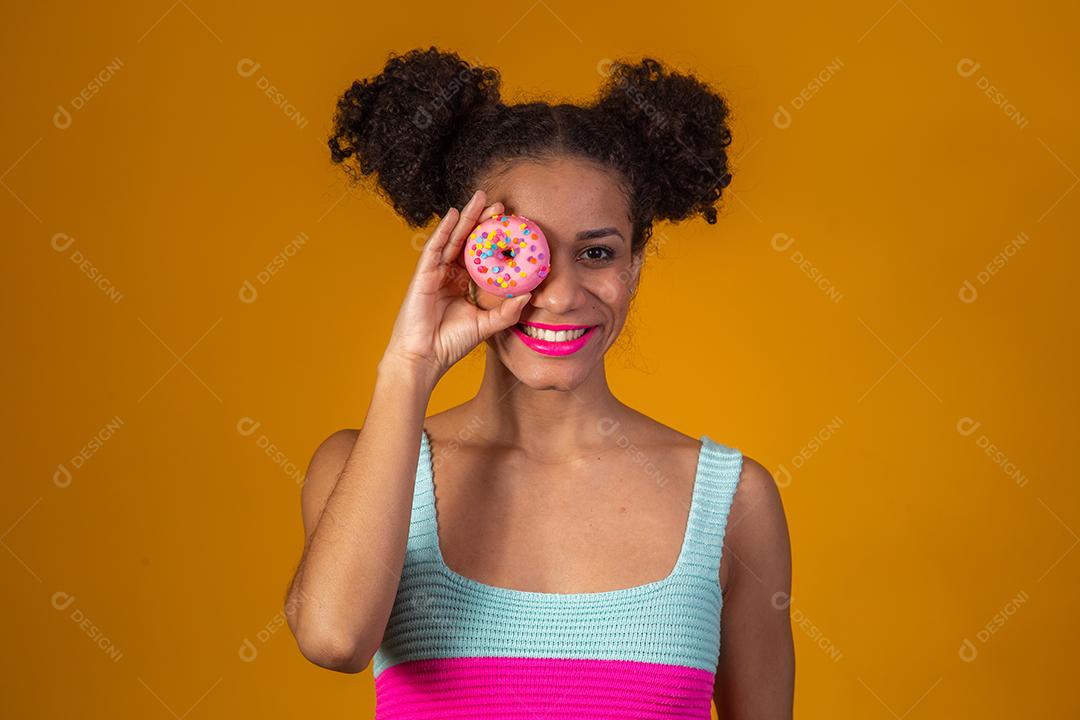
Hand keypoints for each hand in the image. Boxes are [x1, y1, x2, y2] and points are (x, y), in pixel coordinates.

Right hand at [380, 189, 531, 387]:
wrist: (425, 357)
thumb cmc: (451, 343)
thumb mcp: (486, 325)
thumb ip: (507, 312)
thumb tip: (529, 295)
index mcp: (466, 284)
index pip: (483, 256)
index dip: (496, 240)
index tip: (514, 226)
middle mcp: (451, 274)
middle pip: (469, 241)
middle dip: (483, 221)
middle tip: (501, 205)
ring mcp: (436, 272)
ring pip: (453, 238)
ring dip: (467, 217)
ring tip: (480, 198)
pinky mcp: (424, 273)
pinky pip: (435, 247)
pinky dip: (444, 229)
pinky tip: (454, 213)